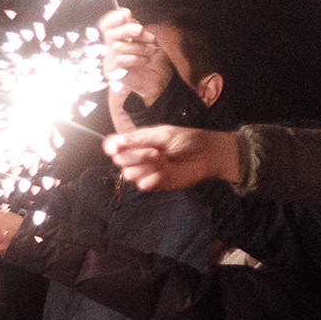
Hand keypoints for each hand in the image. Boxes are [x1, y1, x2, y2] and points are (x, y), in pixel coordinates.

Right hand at [100, 7, 171, 132]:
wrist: (162, 82)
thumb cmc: (156, 61)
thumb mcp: (148, 40)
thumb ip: (135, 29)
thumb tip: (125, 14)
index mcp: (119, 40)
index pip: (106, 26)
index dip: (113, 18)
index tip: (127, 14)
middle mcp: (112, 50)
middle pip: (110, 34)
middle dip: (127, 29)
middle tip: (141, 30)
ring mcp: (111, 62)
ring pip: (117, 46)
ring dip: (138, 46)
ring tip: (150, 52)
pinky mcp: (114, 74)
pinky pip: (120, 59)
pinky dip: (136, 58)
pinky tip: (145, 61)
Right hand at [104, 125, 241, 192]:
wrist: (208, 155)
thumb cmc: (188, 140)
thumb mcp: (162, 134)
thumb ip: (137, 139)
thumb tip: (113, 143)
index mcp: (138, 141)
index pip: (114, 145)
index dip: (112, 147)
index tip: (115, 149)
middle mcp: (138, 156)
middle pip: (119, 161)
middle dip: (136, 157)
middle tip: (156, 152)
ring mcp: (145, 171)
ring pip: (129, 174)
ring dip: (147, 168)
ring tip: (164, 161)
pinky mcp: (154, 183)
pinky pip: (143, 185)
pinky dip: (154, 179)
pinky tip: (166, 172)